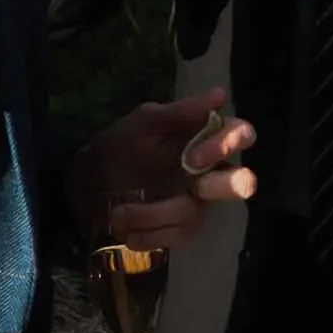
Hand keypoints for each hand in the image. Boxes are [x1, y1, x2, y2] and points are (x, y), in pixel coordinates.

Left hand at [74, 88, 257, 250]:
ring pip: (195, 215)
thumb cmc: (124, 144)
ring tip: (120, 214)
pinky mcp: (181, 228)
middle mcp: (210, 172)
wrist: (91, 181)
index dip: (226, 146)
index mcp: (206, 139)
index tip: (192, 158)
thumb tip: (220, 96)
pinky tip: (127, 231)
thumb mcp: (146, 123)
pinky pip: (177, 237)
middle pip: (242, 183)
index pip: (240, 135)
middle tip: (194, 188)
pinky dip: (149, 235)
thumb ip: (181, 112)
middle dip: (221, 187)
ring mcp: (197, 203)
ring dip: (156, 215)